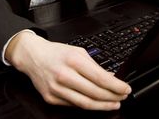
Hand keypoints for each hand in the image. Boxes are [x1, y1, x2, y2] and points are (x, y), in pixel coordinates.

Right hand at [5, 31, 131, 110]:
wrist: (33, 56)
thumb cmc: (56, 52)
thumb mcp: (77, 51)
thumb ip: (94, 65)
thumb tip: (110, 77)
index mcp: (73, 60)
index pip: (100, 77)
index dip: (116, 86)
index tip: (125, 88)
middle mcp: (64, 75)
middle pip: (94, 93)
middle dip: (112, 97)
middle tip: (122, 97)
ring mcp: (56, 88)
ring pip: (85, 103)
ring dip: (102, 106)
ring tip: (113, 104)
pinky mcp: (51, 98)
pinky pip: (73, 105)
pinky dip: (87, 105)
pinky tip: (95, 103)